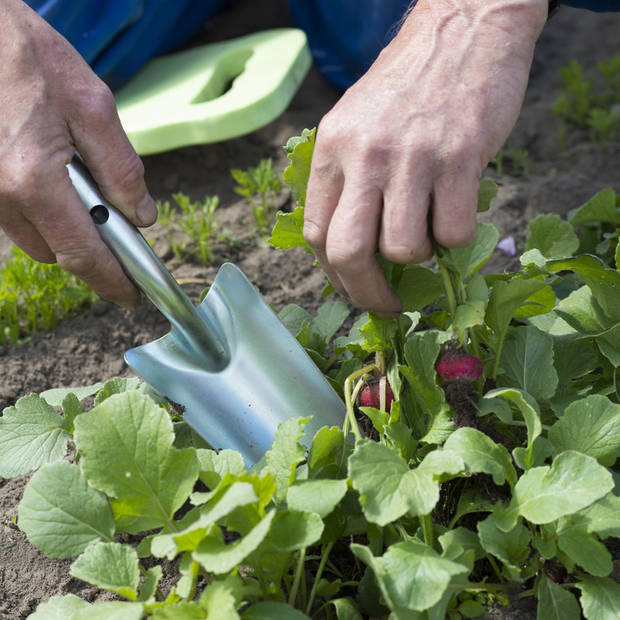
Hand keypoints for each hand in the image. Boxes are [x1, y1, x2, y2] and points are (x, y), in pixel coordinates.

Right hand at [0, 0, 156, 306]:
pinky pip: (16, 219)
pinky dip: (45, 215)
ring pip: (36, 240)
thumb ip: (122, 168)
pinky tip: (60, 184)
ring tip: (91, 199)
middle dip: (94, 253)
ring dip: (68, 233)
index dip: (112, 281)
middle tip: (122, 237)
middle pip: (59, 253)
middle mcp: (3, 195)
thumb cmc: (30, 58)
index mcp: (36, 179)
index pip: (84, 253)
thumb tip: (141, 216)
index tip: (132, 296)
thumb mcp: (93, 107)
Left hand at [304, 0, 546, 313]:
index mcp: (331, 150)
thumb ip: (345, 180)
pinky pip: (453, 232)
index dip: (335, 275)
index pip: (317, 234)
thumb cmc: (407, 85)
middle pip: (350, 253)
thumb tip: (346, 248)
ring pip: (404, 250)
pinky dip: (457, 239)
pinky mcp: (459, 158)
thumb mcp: (354, 123)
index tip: (354, 287)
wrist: (462, 27)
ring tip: (430, 235)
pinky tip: (457, 213)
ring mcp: (412, 157)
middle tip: (389, 304)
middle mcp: (364, 155)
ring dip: (419, 259)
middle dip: (369, 293)